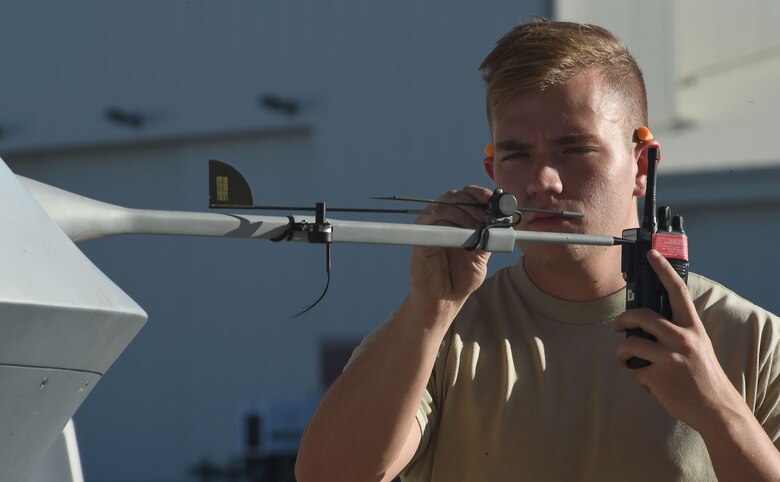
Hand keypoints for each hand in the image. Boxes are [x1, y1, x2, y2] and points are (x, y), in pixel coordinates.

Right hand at [408, 186, 493, 308]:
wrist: (444, 300)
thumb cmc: (460, 278)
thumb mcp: (481, 256)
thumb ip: (489, 238)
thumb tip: (502, 220)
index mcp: (455, 220)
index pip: (465, 196)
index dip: (478, 194)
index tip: (492, 200)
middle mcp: (440, 221)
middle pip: (454, 196)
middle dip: (473, 204)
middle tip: (486, 218)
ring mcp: (428, 229)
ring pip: (444, 207)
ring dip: (463, 215)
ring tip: (476, 229)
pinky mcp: (419, 241)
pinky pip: (433, 226)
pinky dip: (449, 227)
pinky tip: (462, 238)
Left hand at [614, 250, 743, 431]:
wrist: (716, 408)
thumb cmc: (703, 375)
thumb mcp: (697, 345)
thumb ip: (676, 331)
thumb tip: (646, 324)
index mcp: (692, 328)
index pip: (677, 291)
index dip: (663, 270)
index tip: (652, 254)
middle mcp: (681, 338)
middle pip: (641, 315)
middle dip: (623, 319)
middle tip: (618, 326)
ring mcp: (669, 357)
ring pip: (630, 344)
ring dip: (621, 353)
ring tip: (624, 359)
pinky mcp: (657, 376)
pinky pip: (635, 371)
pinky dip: (638, 379)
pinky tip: (650, 385)